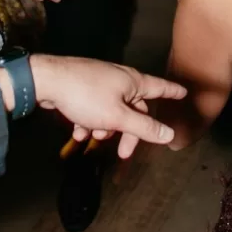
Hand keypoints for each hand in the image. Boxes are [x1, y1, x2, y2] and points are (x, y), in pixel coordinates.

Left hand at [21, 54, 186, 157]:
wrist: (48, 81)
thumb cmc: (86, 95)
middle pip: (135, 108)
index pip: (160, 87)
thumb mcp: (118, 117)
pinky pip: (94, 108)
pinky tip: (77, 130)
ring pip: (112, 110)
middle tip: (123, 153)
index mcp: (133, 82)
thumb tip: (169, 134)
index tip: (184, 93)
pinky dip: (89, 120)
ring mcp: (101, 82)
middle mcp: (120, 79)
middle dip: (128, 130)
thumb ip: (144, 127)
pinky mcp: (84, 87)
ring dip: (105, 126)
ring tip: (91, 133)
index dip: (172, 92)